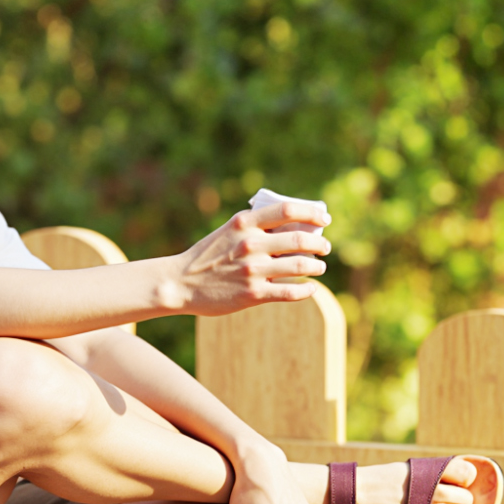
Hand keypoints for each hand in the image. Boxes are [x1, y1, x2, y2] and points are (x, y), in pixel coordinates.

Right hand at [168, 202, 329, 315]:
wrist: (179, 283)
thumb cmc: (207, 257)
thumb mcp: (227, 232)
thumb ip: (255, 227)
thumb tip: (294, 226)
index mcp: (243, 223)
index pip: (287, 209)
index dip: (312, 212)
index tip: (323, 219)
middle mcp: (250, 244)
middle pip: (300, 239)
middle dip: (320, 244)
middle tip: (324, 248)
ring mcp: (252, 270)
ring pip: (301, 266)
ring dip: (317, 266)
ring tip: (319, 267)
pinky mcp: (253, 294)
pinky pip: (291, 291)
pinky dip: (307, 290)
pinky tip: (311, 288)